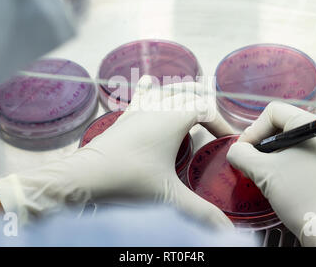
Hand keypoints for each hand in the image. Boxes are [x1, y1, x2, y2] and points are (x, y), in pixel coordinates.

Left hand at [0, 76, 233, 229]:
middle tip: (215, 118)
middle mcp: (156, 107)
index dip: (221, 121)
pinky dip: (151, 88)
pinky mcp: (123, 117)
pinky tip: (149, 83)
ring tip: (193, 92)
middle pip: (187, 92)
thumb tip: (227, 232)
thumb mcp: (169, 196)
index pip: (205, 109)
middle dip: (205, 101)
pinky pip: (140, 94)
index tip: (228, 140)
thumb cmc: (129, 180)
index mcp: (172, 119)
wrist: (87, 176)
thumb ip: (201, 212)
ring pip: (165, 88)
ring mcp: (138, 109)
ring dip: (182, 90)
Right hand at [226, 101, 315, 245]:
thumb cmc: (300, 195)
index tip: (244, 151)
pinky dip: (283, 163)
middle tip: (250, 163)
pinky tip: (277, 180)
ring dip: (270, 155)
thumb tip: (235, 151)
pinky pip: (300, 155)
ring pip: (290, 142)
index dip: (254, 129)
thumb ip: (241, 154)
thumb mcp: (263, 171)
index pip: (274, 112)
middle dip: (261, 143)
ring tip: (262, 173)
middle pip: (282, 125)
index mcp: (314, 126)